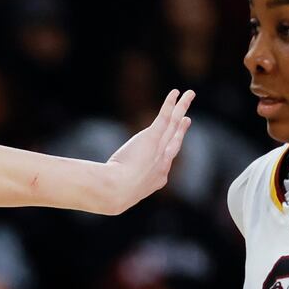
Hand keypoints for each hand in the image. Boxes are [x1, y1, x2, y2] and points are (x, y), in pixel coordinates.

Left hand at [103, 88, 193, 212]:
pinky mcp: (152, 138)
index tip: (174, 142)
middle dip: (181, 129)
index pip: (166, 161)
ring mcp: (159, 149)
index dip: (171, 150)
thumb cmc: (112, 195)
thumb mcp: (118, 193)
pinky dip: (170, 104)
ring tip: (190, 95)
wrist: (116, 191)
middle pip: (175, 140)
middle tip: (187, 119)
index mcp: (157, 178)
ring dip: (182, 108)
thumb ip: (116, 188)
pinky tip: (176, 93)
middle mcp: (163, 162)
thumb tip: (99, 191)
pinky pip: (164, 118)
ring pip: (174, 124)